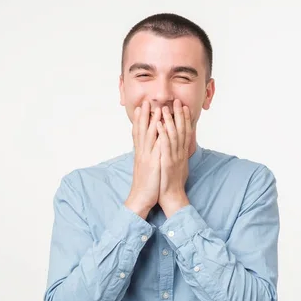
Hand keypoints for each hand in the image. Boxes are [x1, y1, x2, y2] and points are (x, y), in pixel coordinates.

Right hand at [125, 101, 161, 218]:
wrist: (140, 199)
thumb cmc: (146, 184)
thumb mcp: (145, 167)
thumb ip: (147, 156)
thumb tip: (149, 147)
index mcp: (140, 154)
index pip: (138, 133)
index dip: (139, 120)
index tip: (140, 107)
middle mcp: (142, 153)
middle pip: (141, 130)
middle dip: (144, 115)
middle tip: (145, 101)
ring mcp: (147, 158)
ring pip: (148, 136)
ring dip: (152, 121)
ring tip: (156, 109)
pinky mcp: (153, 164)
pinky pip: (156, 147)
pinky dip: (158, 136)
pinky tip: (162, 128)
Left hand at [156, 99, 192, 217]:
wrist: (171, 197)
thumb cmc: (172, 182)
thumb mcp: (177, 164)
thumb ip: (178, 153)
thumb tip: (179, 145)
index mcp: (182, 153)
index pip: (185, 132)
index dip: (185, 118)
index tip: (184, 106)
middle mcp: (180, 153)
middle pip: (181, 130)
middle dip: (179, 114)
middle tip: (177, 101)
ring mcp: (174, 157)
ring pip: (173, 135)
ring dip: (169, 120)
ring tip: (165, 108)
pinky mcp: (167, 162)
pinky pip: (164, 146)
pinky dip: (162, 134)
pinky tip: (158, 125)